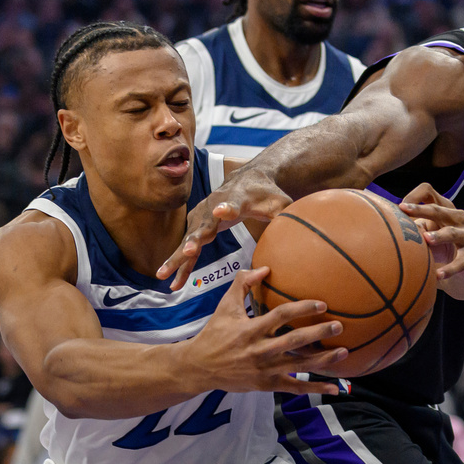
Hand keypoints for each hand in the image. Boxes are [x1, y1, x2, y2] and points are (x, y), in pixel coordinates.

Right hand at [157, 170, 292, 288]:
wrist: (246, 179)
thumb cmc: (266, 193)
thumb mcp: (279, 202)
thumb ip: (285, 214)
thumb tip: (299, 230)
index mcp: (236, 199)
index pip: (230, 204)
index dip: (226, 208)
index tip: (221, 211)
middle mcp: (213, 207)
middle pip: (203, 225)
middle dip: (193, 239)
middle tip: (187, 252)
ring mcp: (202, 217)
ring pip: (188, 240)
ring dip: (177, 258)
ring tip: (164, 275)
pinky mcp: (197, 227)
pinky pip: (187, 249)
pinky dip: (180, 265)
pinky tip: (173, 283)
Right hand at [179, 266, 347, 394]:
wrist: (198, 367)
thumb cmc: (214, 332)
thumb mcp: (225, 305)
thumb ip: (243, 283)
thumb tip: (265, 267)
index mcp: (250, 329)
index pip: (280, 315)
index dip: (302, 309)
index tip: (322, 304)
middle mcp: (259, 350)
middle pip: (294, 341)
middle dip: (318, 333)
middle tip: (339, 326)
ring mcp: (264, 369)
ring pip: (299, 365)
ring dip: (323, 360)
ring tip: (345, 352)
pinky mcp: (266, 384)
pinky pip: (294, 387)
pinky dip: (314, 388)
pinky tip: (333, 387)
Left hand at [399, 183, 463, 282]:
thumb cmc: (445, 242)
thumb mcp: (430, 231)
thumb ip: (415, 227)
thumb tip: (391, 229)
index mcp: (444, 209)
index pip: (429, 192)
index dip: (415, 197)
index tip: (400, 206)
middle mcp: (458, 218)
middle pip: (439, 210)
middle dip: (422, 210)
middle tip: (405, 211)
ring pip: (453, 233)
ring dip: (439, 235)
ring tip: (426, 239)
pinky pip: (461, 262)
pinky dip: (449, 269)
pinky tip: (437, 275)